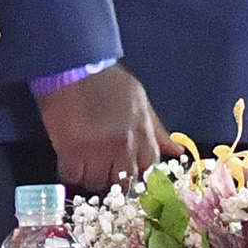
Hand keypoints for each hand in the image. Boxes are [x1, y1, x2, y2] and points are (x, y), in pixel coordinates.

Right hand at [35, 64, 168, 196]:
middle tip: (102, 166)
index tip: (127, 170)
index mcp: (142, 134)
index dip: (138, 173)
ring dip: (90, 176)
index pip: (149, 169)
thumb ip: (156, 130)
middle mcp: (124, 146)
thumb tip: (178, 152)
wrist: (74, 65)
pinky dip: (70, 172)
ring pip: (97, 183)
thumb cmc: (107, 79)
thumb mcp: (139, 100)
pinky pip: (72, 177)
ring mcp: (98, 152)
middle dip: (115, 178)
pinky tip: (69, 160)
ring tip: (83, 161)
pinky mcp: (72, 152)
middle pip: (124, 183)